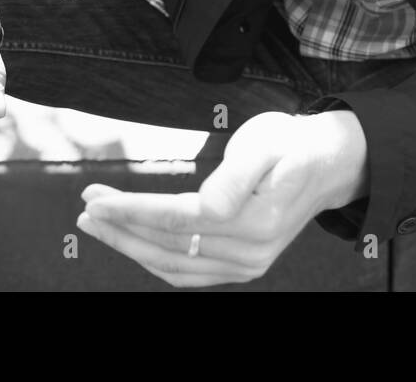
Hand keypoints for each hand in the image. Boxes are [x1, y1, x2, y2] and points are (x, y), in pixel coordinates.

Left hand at [75, 110, 367, 287]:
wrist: (328, 164)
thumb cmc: (293, 145)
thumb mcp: (268, 142)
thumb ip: (236, 174)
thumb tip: (206, 205)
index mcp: (256, 219)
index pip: (178, 220)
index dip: (132, 211)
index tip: (96, 199)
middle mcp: (252, 251)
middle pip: (170, 246)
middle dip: (121, 228)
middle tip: (87, 207)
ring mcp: (248, 265)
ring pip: (174, 264)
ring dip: (130, 245)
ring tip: (98, 222)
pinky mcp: (243, 267)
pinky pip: (189, 273)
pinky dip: (154, 260)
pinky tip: (132, 242)